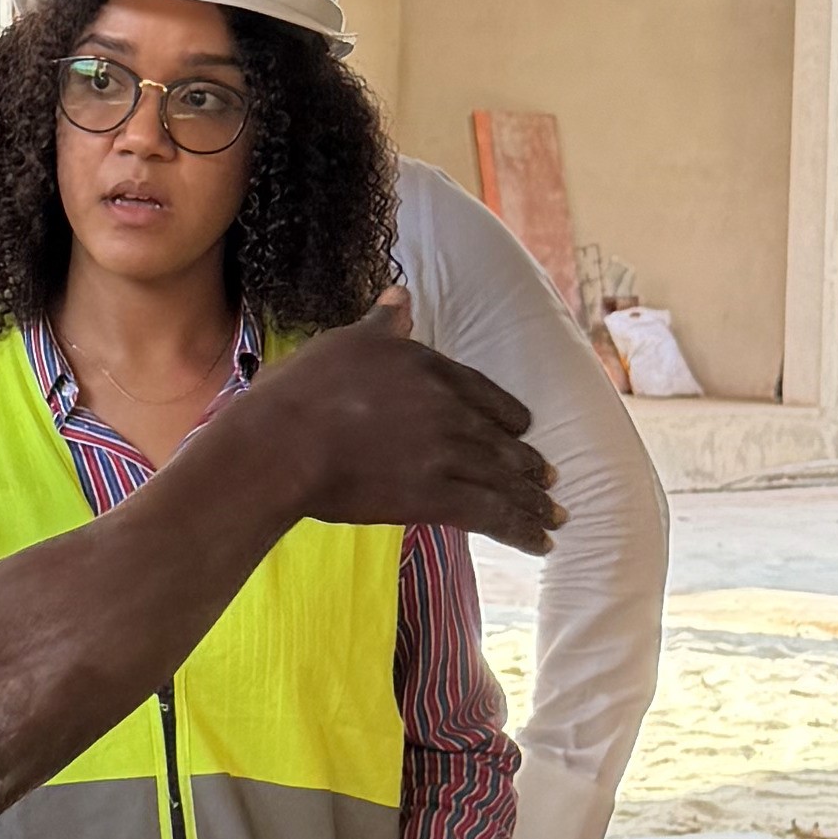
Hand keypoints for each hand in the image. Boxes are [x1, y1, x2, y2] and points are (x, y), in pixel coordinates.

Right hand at [243, 301, 561, 554]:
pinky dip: (522, 529)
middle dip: (529, 464)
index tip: (525, 427)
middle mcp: (448, 409)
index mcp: (428, 367)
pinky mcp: (435, 497)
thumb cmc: (303, 392)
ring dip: (533, 501)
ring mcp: (446, 453)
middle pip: (501, 440)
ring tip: (554, 515)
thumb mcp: (346, 342)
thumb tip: (401, 295)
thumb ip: (383, 323)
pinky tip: (541, 543)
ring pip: (504, 479)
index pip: (484, 392)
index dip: (508, 415)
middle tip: (549, 479)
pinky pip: (492, 515)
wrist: (283, 443)